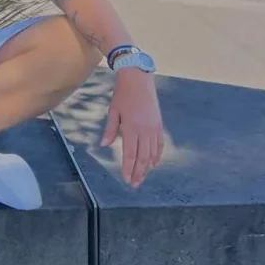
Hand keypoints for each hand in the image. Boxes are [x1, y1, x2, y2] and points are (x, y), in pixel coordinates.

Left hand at [101, 69, 163, 187]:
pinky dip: (157, 156)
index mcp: (132, 128)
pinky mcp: (159, 125)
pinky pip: (159, 144)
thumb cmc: (123, 94)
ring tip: (142, 178)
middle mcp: (145, 130)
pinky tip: (154, 164)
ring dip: (147, 167)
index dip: (128, 168)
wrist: (139, 79)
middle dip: (138, 173)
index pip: (130, 154)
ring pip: (152, 153)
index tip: (126, 179)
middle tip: (134, 184)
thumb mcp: (113, 111)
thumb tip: (104, 145)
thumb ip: (110, 130)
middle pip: (143, 157)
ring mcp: (154, 128)